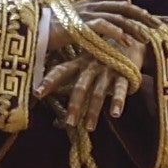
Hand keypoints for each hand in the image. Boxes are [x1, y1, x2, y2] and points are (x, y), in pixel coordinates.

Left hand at [37, 11, 151, 123]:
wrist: (130, 39)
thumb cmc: (101, 56)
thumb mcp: (85, 64)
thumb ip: (71, 84)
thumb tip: (54, 119)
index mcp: (79, 63)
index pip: (61, 72)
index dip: (49, 81)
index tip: (37, 94)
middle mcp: (91, 66)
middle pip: (80, 87)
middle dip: (74, 105)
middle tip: (69, 123)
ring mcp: (107, 70)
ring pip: (98, 92)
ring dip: (94, 111)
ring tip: (89, 128)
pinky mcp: (124, 73)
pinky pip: (121, 88)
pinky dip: (118, 101)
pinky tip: (115, 114)